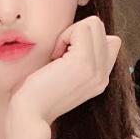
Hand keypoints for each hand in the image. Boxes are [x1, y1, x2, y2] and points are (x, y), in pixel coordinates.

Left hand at [7, 16, 120, 130]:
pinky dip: (64, 36)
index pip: (110, 41)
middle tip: (57, 55)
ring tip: (56, 56)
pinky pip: (82, 28)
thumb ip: (77, 57)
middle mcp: (103, 75)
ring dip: (69, 34)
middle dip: (74, 33)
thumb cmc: (35, 93)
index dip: (82, 39)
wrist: (29, 114)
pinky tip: (53, 56)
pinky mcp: (85, 62)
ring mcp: (97, 69)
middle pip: (99, 28)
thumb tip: (85, 30)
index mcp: (100, 78)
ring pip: (94, 24)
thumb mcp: (61, 74)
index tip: (63, 57)